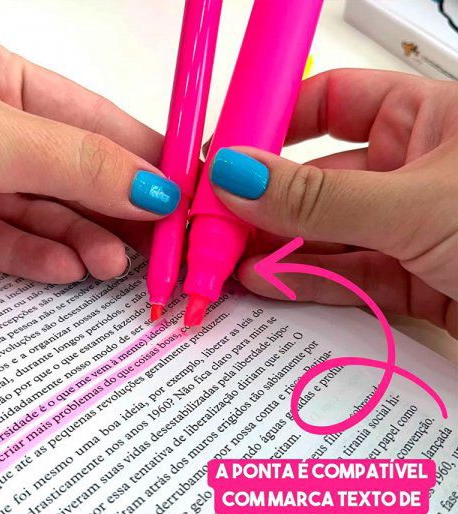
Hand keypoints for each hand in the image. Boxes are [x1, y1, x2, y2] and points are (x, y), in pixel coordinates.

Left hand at [0, 38, 179, 281]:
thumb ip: (76, 162)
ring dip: (81, 242)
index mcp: (4, 84)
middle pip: (74, 176)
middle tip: (160, 248)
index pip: (96, 124)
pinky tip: (66, 273)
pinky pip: (2, 245)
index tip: (189, 196)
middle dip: (118, 211)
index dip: (147, 159)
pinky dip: (34, 260)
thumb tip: (157, 185)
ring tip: (112, 269)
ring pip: (42, 216)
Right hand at [207, 69, 457, 336]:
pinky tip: (265, 284)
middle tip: (213, 222)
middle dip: (262, 202)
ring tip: (226, 262)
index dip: (270, 123)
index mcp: (426, 117)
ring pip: (323, 232)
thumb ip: (318, 196)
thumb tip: (238, 176)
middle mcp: (412, 168)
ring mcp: (408, 227)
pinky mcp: (411, 278)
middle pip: (314, 175)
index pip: (326, 102)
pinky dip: (304, 281)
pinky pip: (345, 275)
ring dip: (275, 249)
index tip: (224, 154)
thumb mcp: (416, 203)